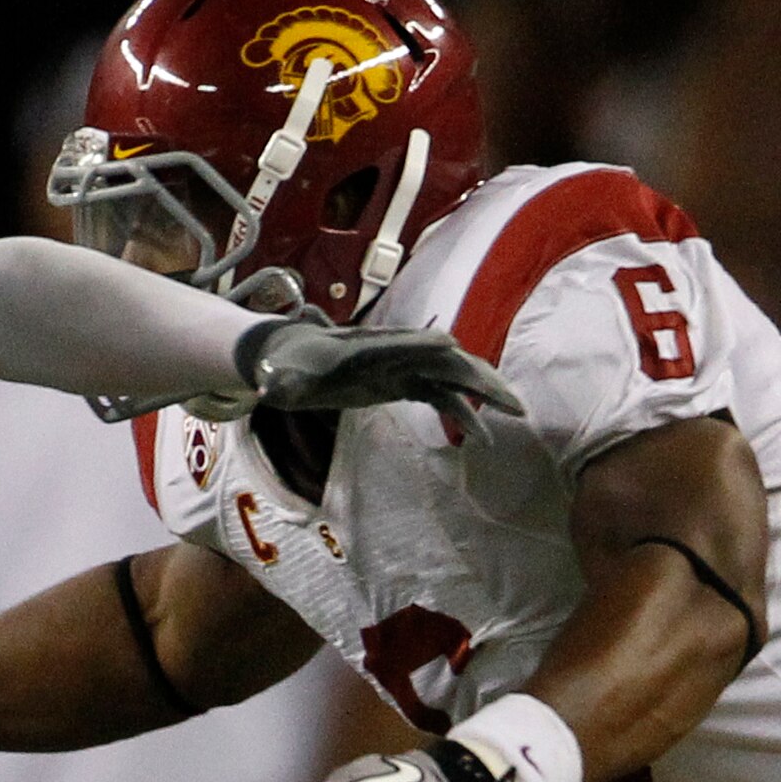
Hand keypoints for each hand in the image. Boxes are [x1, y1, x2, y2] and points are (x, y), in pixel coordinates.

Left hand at [222, 318, 524, 436]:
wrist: (293, 360)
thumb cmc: (286, 368)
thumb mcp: (278, 377)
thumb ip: (276, 380)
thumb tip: (264, 387)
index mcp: (370, 348)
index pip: (405, 344)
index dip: (427, 347)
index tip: (453, 350)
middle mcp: (395, 354)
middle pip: (446, 361)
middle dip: (479, 379)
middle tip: (511, 403)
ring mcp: (405, 368)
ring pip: (454, 378)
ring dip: (484, 394)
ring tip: (516, 414)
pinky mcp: (405, 384)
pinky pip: (442, 397)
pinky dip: (462, 413)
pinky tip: (481, 437)